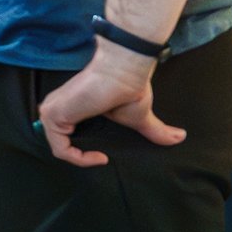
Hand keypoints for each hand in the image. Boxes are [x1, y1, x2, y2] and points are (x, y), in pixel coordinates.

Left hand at [35, 39, 186, 167]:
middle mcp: (56, 108)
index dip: (82, 154)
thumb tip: (180, 138)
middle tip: (101, 158)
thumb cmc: (129, 88)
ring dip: (80, 159)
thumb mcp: (139, 116)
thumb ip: (153, 130)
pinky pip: (60, 148)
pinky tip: (99, 156)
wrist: (124, 72)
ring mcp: (51, 110)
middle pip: (60, 143)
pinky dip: (78, 159)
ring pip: (58, 148)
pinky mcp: (53, 115)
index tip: (105, 157)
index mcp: (70, 108)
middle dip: (80, 156)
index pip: (66, 137)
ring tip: (101, 157)